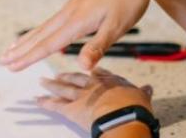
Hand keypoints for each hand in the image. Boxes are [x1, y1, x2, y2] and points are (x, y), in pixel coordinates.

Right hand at [1, 0, 170, 70]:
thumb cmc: (130, 0)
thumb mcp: (117, 27)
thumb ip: (97, 47)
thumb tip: (82, 67)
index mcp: (77, 21)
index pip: (47, 44)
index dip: (28, 57)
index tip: (11, 66)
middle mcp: (69, 12)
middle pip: (40, 35)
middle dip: (21, 50)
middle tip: (2, 60)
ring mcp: (72, 6)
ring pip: (44, 26)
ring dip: (27, 39)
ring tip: (12, 48)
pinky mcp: (78, 3)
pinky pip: (53, 20)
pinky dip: (41, 30)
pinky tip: (41, 34)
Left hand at [37, 68, 153, 132]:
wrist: (124, 116)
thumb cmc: (134, 108)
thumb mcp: (142, 97)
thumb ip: (143, 92)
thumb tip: (149, 88)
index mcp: (110, 81)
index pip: (99, 73)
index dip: (92, 72)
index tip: (88, 69)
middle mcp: (93, 85)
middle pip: (77, 78)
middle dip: (67, 76)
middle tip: (58, 75)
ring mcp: (81, 96)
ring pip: (63, 88)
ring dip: (52, 85)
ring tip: (43, 82)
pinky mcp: (72, 109)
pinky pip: (55, 105)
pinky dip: (45, 102)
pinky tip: (37, 100)